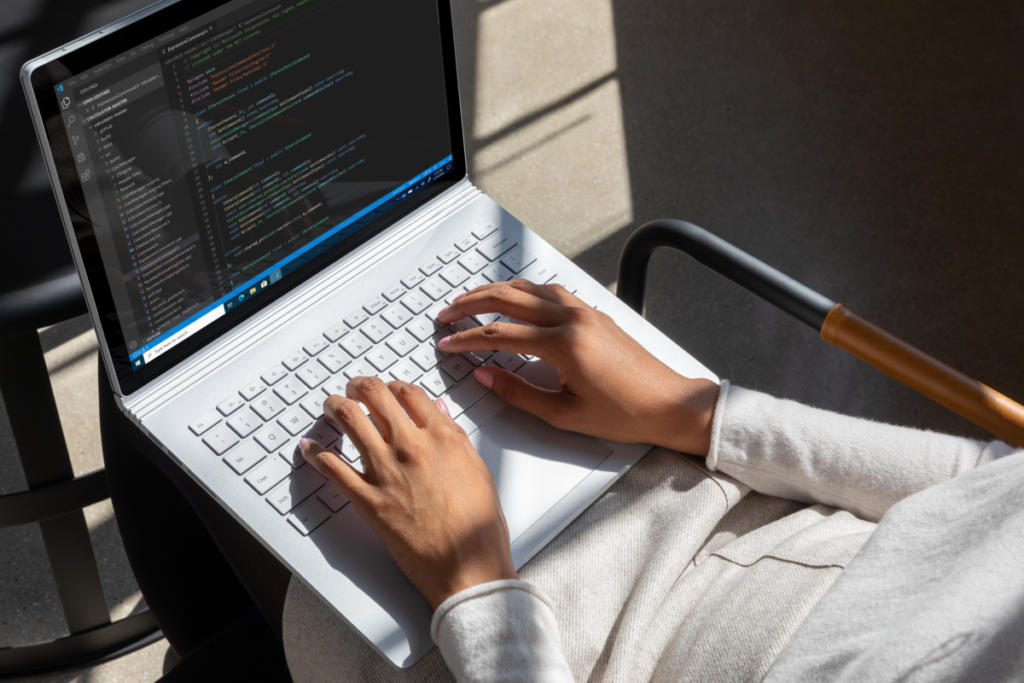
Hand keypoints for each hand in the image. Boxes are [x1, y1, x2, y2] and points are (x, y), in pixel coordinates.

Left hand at [300, 378, 517, 609]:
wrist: (467, 567)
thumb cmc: (479, 527)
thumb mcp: (478, 471)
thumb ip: (455, 437)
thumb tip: (438, 411)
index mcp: (442, 437)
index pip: (408, 393)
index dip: (392, 386)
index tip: (386, 390)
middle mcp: (411, 447)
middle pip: (375, 396)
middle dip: (358, 386)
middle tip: (353, 389)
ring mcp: (386, 472)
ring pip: (349, 420)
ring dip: (335, 407)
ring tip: (331, 406)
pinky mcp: (368, 500)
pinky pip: (332, 467)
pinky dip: (316, 452)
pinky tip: (310, 446)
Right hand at [437, 279, 718, 454]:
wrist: (669, 405)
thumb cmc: (625, 414)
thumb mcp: (564, 414)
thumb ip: (519, 393)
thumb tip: (486, 377)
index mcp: (565, 345)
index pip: (500, 334)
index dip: (467, 339)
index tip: (446, 343)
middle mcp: (574, 319)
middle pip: (509, 298)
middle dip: (472, 303)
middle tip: (446, 314)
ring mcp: (585, 312)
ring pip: (530, 288)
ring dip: (496, 291)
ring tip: (471, 300)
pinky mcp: (594, 314)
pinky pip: (550, 291)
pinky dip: (524, 291)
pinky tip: (514, 298)